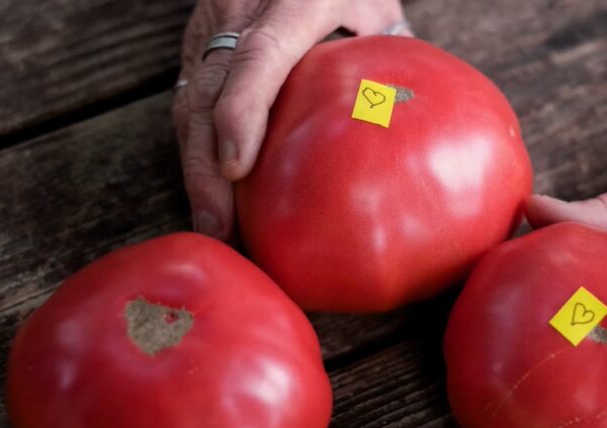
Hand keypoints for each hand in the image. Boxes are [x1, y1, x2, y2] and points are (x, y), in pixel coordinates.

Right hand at [173, 0, 409, 239]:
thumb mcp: (376, 8)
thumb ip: (389, 57)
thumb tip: (416, 132)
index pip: (260, 55)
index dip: (242, 110)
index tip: (237, 166)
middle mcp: (243, 10)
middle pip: (208, 91)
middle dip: (205, 166)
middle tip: (218, 227)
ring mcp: (213, 26)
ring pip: (189, 100)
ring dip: (196, 169)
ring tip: (212, 227)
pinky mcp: (199, 43)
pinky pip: (189, 101)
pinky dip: (197, 151)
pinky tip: (210, 196)